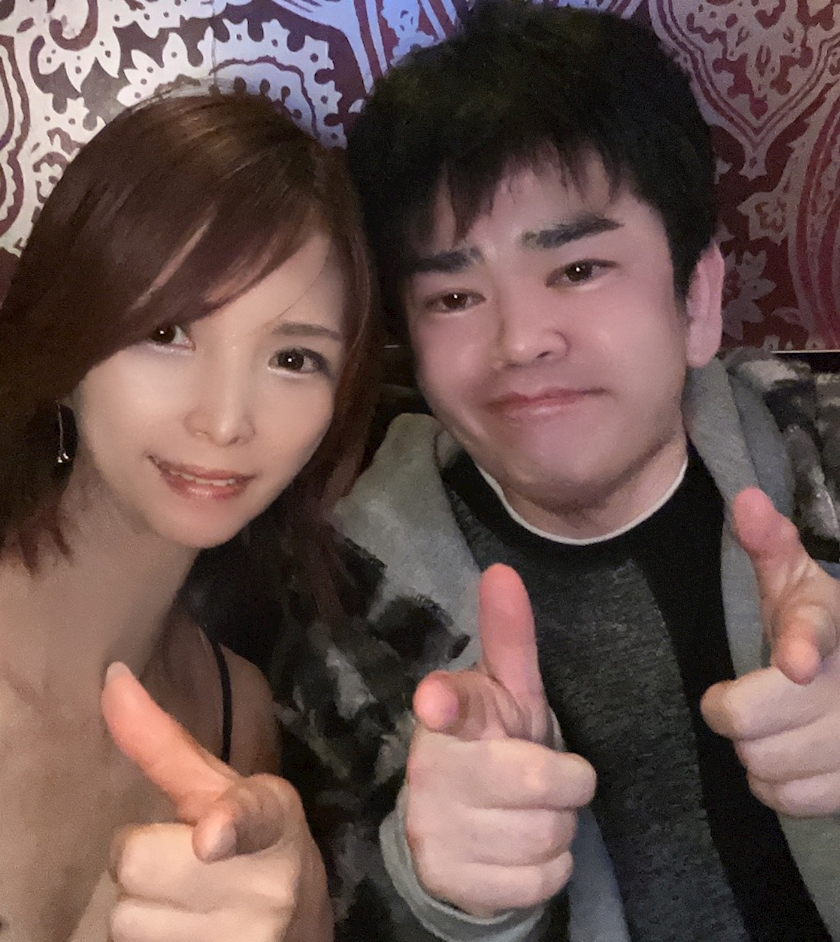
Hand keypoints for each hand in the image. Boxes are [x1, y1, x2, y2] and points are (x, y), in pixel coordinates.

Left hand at [101, 664, 331, 941]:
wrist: (294, 928)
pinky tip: (183, 930)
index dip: (228, 827)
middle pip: (136, 862)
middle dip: (141, 857)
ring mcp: (243, 941)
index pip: (252, 816)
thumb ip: (164, 740)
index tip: (210, 839)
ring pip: (126, 918)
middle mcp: (266, 885)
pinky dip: (148, 938)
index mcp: (274, 816)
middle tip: (176, 857)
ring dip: (141, 908)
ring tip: (181, 902)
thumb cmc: (249, 844)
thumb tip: (111, 675)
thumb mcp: (220, 788)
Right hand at [406, 564, 595, 916]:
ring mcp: (436, 830)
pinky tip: (522, 850)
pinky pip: (540, 882)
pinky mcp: (451, 881)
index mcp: (450, 715)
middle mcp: (433, 770)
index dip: (445, 702)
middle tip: (554, 779)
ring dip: (559, 828)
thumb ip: (509, 636)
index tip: (436, 701)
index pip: (450, 705)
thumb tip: (502, 570)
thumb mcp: (507, 692)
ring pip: (547, 836)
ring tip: (533, 813)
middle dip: (567, 784)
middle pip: (540, 781)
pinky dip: (549, 868)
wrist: (459, 827)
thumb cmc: (495, 743)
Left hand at [701, 487, 839, 815]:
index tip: (794, 662)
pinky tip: (783, 758)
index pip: (817, 631)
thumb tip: (746, 500)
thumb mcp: (796, 578)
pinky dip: (774, 786)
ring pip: (769, 764)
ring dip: (751, 752)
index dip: (804, 647)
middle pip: (756, 720)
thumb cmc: (818, 622)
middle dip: (731, 713)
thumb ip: (770, 542)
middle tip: (735, 701)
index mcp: (831, 624)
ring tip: (765, 728)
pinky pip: (792, 800)